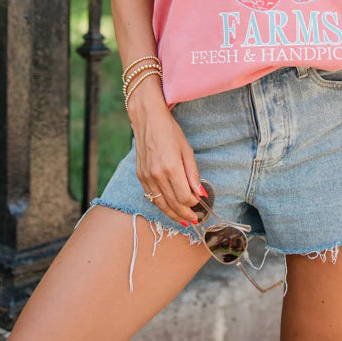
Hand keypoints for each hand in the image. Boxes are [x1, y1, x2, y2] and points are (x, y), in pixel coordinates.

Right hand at [128, 93, 204, 227]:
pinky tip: (169, 208)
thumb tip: (200, 193)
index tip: (200, 204)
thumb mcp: (186, 149)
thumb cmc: (170, 131)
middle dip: (185, 214)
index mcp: (171, 168)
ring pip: (160, 204)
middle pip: (172, 203)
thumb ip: (193, 173)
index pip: (184, 196)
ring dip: (173, 214)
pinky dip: (161, 205)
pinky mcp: (140, 176)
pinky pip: (151, 196)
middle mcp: (156, 175)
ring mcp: (146, 177)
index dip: (193, 204)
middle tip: (194, 220)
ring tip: (183, 220)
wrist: (147, 120)